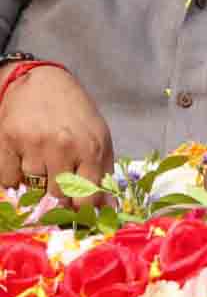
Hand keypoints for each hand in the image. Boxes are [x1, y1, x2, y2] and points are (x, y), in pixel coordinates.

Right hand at [0, 65, 112, 205]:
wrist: (42, 81)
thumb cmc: (74, 113)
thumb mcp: (99, 137)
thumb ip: (102, 173)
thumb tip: (107, 210)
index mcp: (92, 147)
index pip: (88, 197)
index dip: (81, 211)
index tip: (76, 214)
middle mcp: (65, 146)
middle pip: (57, 196)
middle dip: (57, 195)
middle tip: (56, 180)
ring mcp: (35, 144)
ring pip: (32, 187)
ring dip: (35, 180)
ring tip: (41, 158)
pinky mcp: (9, 140)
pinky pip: (8, 179)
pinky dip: (13, 176)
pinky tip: (22, 157)